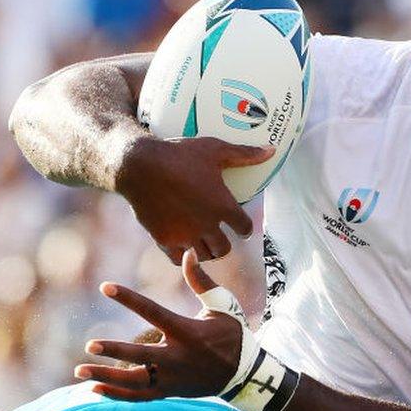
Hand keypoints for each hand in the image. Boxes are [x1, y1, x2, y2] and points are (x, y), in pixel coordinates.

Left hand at [74, 250, 242, 400]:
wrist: (244, 374)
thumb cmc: (232, 334)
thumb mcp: (223, 305)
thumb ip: (202, 281)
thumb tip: (188, 253)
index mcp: (188, 331)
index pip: (152, 311)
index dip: (128, 298)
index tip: (105, 287)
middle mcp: (178, 357)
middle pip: (140, 355)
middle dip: (114, 350)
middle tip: (89, 345)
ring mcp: (172, 378)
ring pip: (134, 381)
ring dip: (106, 376)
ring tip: (79, 370)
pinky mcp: (169, 391)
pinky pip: (139, 396)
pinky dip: (116, 394)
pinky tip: (94, 388)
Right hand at [116, 136, 272, 264]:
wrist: (139, 166)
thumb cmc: (179, 155)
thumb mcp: (214, 149)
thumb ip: (244, 154)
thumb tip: (272, 151)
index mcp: (223, 206)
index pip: (244, 228)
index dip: (244, 228)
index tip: (241, 226)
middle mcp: (207, 225)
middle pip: (224, 249)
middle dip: (224, 243)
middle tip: (220, 237)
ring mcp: (185, 235)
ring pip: (203, 256)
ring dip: (206, 251)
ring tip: (203, 244)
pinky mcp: (165, 240)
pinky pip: (179, 260)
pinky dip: (183, 256)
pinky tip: (183, 248)